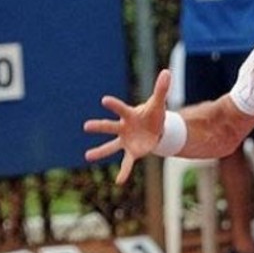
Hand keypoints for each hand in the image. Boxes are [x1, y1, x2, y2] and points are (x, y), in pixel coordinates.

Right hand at [83, 69, 172, 184]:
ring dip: (100, 151)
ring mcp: (125, 141)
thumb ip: (161, 89)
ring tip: (87, 156)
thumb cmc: (154, 115)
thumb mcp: (159, 103)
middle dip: (99, 126)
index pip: (121, 109)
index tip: (104, 100)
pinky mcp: (132, 152)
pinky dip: (124, 172)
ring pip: (111, 146)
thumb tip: (167, 71)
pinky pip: (126, 163)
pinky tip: (119, 181)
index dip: (114, 105)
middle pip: (110, 127)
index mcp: (129, 115)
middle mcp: (123, 128)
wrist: (156, 129)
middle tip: (86, 126)